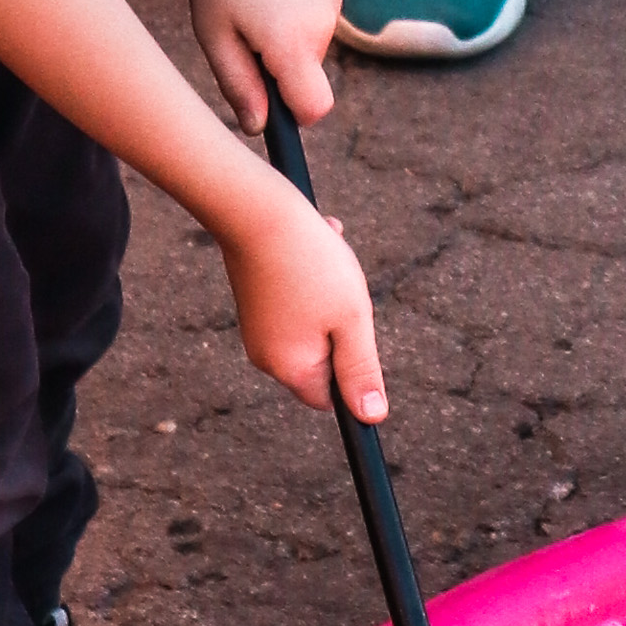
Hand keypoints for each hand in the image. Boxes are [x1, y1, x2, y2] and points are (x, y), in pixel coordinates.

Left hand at [193, 0, 342, 132]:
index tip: (267, 101)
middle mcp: (323, 28)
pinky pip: (311, 22)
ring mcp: (333, 5)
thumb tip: (258, 128)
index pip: (315, 109)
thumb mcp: (214, 32)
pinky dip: (290, 15)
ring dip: (280, 38)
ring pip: (307, 49)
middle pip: (305, 79)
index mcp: (292, 43)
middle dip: (276, 70)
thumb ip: (239, 85)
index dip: (293, 116)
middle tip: (238, 31)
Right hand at [224, 173, 387, 423]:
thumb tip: (371, 417)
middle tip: (339, 286)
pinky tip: (315, 242)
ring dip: (332, 291)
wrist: (254, 208)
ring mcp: (257, 327)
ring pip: (315, 321)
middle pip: (324, 355)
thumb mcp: (351, 320)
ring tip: (325, 256)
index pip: (330, 397)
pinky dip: (313, 275)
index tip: (356, 327)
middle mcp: (266, 355)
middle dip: (343, 321)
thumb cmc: (309, 264)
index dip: (351, 369)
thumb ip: (361, 370)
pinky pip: (298, 298)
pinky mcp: (254, 300)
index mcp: (290, 369)